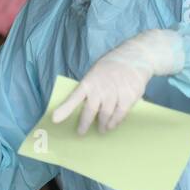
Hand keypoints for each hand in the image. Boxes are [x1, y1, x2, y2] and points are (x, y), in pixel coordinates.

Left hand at [52, 29, 182, 133]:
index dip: (64, 109)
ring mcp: (115, 93)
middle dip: (84, 124)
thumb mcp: (95, 73)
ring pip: (105, 115)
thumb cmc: (111, 67)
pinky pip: (120, 114)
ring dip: (102, 125)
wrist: (134, 57)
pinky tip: (112, 125)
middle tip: (80, 132)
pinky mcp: (128, 97)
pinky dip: (115, 122)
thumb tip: (83, 106)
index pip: (74, 97)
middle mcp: (101, 88)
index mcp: (89, 81)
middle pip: (90, 111)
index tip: (55, 119)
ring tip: (101, 130)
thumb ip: (90, 88)